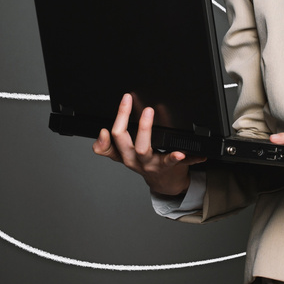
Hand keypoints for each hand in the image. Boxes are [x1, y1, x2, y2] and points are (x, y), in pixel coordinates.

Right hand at [92, 93, 206, 194]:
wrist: (166, 183)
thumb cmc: (147, 164)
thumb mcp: (127, 155)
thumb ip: (113, 143)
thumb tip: (104, 129)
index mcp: (124, 154)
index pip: (108, 144)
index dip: (103, 137)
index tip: (103, 127)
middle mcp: (133, 160)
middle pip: (122, 140)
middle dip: (123, 118)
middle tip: (127, 100)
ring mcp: (149, 164)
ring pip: (142, 149)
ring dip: (144, 129)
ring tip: (149, 111)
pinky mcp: (166, 167)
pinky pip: (170, 161)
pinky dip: (176, 156)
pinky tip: (180, 152)